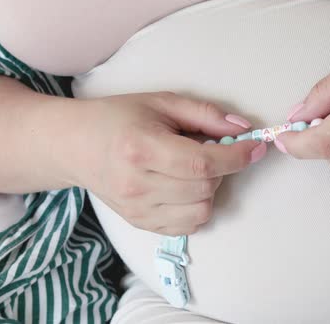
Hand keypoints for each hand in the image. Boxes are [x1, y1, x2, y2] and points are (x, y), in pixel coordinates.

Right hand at [72, 92, 266, 234]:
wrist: (74, 146)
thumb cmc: (118, 118)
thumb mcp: (161, 103)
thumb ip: (205, 115)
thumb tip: (244, 130)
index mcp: (141, 149)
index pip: (202, 163)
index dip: (237, 157)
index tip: (255, 146)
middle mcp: (138, 185)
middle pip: (205, 188)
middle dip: (222, 168)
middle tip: (213, 150)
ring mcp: (138, 209)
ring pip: (201, 211)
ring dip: (211, 189)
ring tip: (194, 169)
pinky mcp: (140, 223)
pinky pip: (189, 226)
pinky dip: (198, 207)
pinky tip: (185, 187)